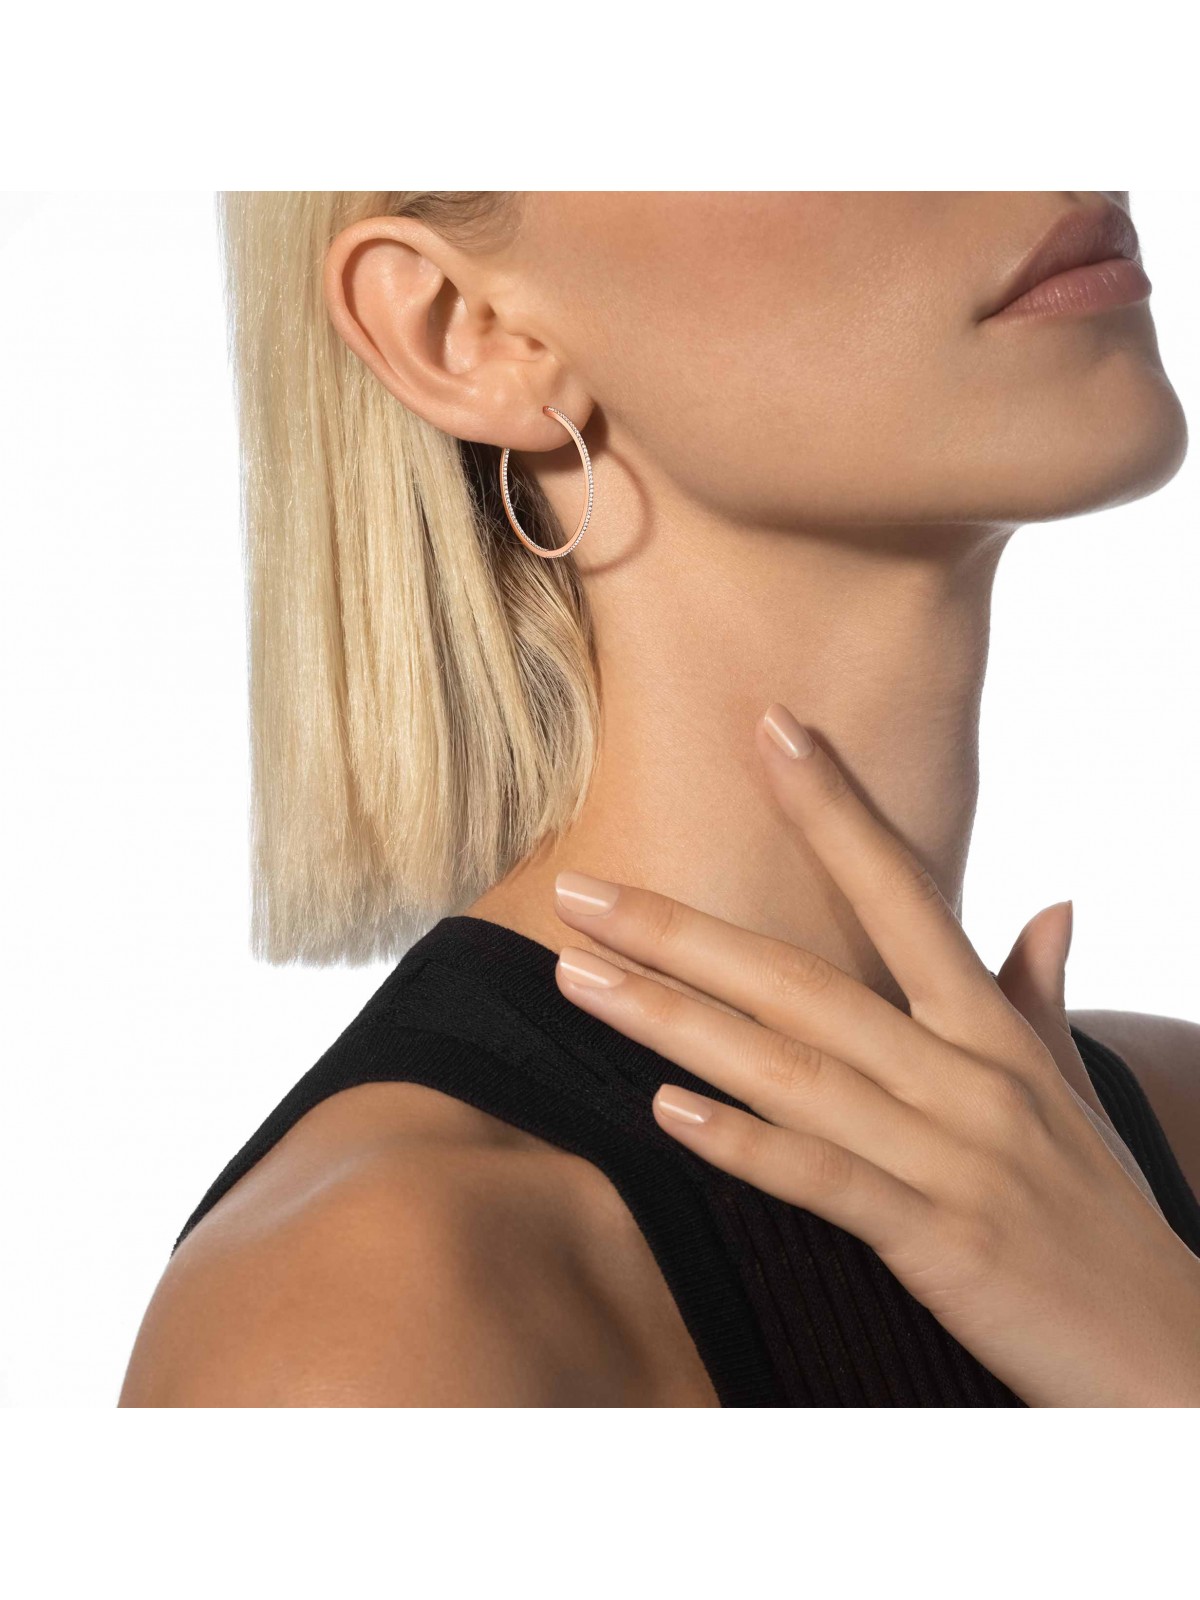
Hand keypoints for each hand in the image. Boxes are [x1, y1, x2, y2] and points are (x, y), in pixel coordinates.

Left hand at [551, 703, 1199, 1406]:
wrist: (1175, 1349)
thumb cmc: (1103, 1213)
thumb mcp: (1074, 1089)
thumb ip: (1040, 995)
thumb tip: (1055, 904)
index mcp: (991, 1028)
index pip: (901, 892)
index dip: (835, 807)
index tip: (770, 728)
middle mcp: (967, 1074)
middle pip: (803, 980)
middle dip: (682, 931)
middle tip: (579, 889)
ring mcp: (952, 1155)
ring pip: (793, 1068)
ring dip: (678, 1020)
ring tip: (580, 977)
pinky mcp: (940, 1240)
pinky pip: (825, 1180)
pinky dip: (745, 1145)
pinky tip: (664, 1112)